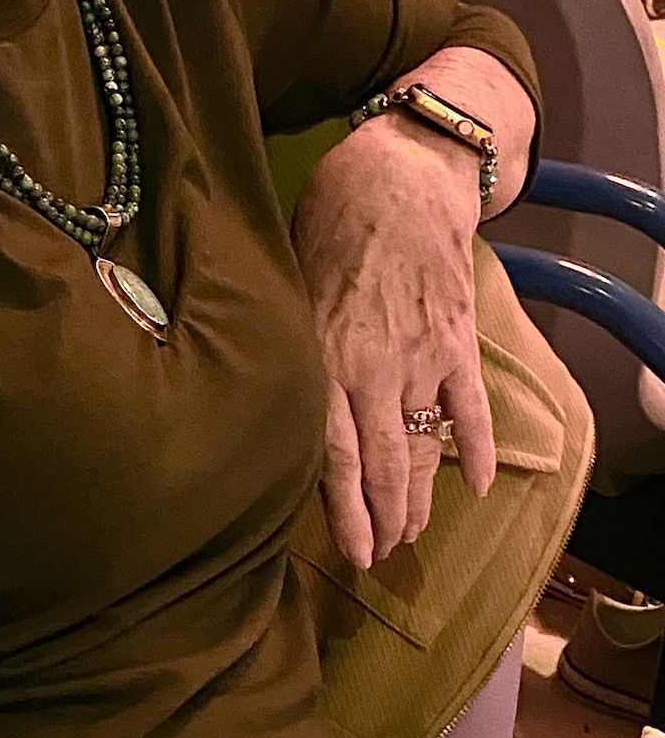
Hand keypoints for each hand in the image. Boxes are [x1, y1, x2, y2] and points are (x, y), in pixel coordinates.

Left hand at [290, 120, 495, 566]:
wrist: (398, 177)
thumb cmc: (325, 222)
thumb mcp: (284, 284)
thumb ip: (284, 346)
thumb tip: (258, 395)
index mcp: (324, 360)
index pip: (335, 457)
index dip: (345, 511)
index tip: (352, 552)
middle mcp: (375, 370)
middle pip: (383, 464)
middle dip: (384, 519)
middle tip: (380, 560)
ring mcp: (423, 358)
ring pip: (425, 445)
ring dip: (421, 496)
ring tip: (413, 534)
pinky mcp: (458, 340)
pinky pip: (471, 406)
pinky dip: (479, 447)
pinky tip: (478, 484)